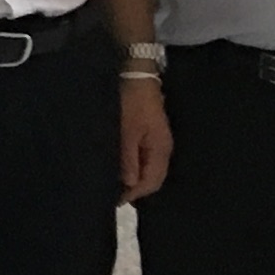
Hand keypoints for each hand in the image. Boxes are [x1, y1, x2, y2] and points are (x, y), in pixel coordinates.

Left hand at [118, 74, 170, 202]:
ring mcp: (157, 142)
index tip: (114, 199)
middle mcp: (162, 149)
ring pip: (148, 169)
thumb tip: (129, 184)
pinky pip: (143, 158)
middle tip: (111, 194)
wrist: (136, 76)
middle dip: (134, 189)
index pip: (152, 182)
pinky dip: (133, 166)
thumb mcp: (126, 131)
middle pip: (152, 178)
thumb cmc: (131, 102)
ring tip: (112, 183)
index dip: (134, 193)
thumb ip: (128, 158)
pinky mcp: (149, 136)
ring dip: (133, 178)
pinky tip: (119, 167)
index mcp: (160, 150)